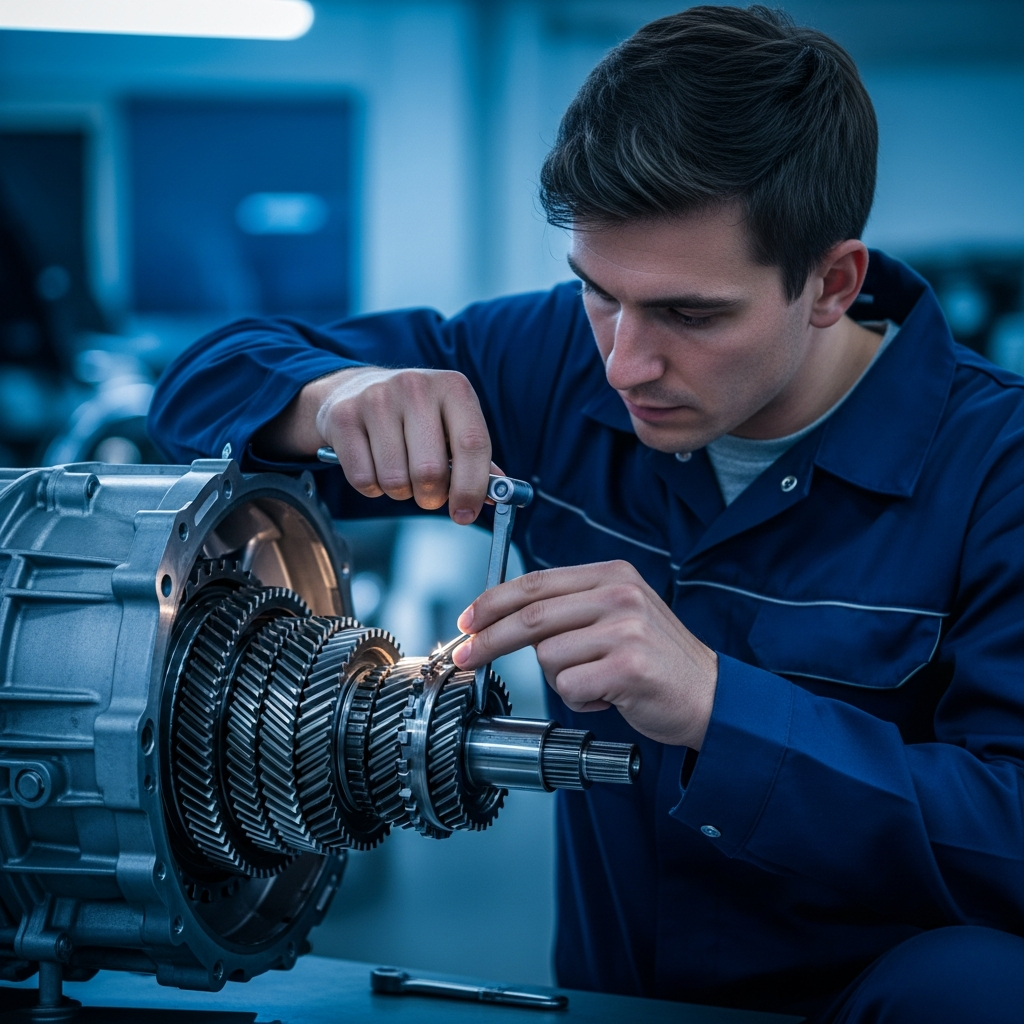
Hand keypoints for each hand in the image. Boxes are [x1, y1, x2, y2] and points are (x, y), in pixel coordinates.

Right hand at [261, 365, 493, 523]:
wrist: (354, 389)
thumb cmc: (414, 416)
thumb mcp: (450, 423)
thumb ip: (475, 458)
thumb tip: (499, 495)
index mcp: (453, 387)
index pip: (472, 445)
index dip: (472, 488)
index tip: (466, 514)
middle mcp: (416, 386)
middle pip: (430, 472)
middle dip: (431, 497)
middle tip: (429, 495)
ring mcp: (376, 398)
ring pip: (395, 480)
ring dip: (400, 492)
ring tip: (399, 473)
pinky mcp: (343, 417)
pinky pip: (364, 479)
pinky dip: (372, 488)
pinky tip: (374, 466)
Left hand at [453, 560, 717, 748]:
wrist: (712, 697)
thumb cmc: (656, 660)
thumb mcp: (618, 614)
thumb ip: (570, 608)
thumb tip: (503, 618)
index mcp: (612, 574)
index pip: (535, 582)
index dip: (492, 602)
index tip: (467, 620)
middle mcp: (620, 594)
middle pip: (530, 616)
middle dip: (488, 640)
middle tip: (465, 657)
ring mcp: (626, 629)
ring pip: (548, 658)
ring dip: (561, 680)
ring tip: (596, 681)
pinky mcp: (629, 666)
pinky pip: (570, 687)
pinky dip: (581, 699)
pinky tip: (610, 695)